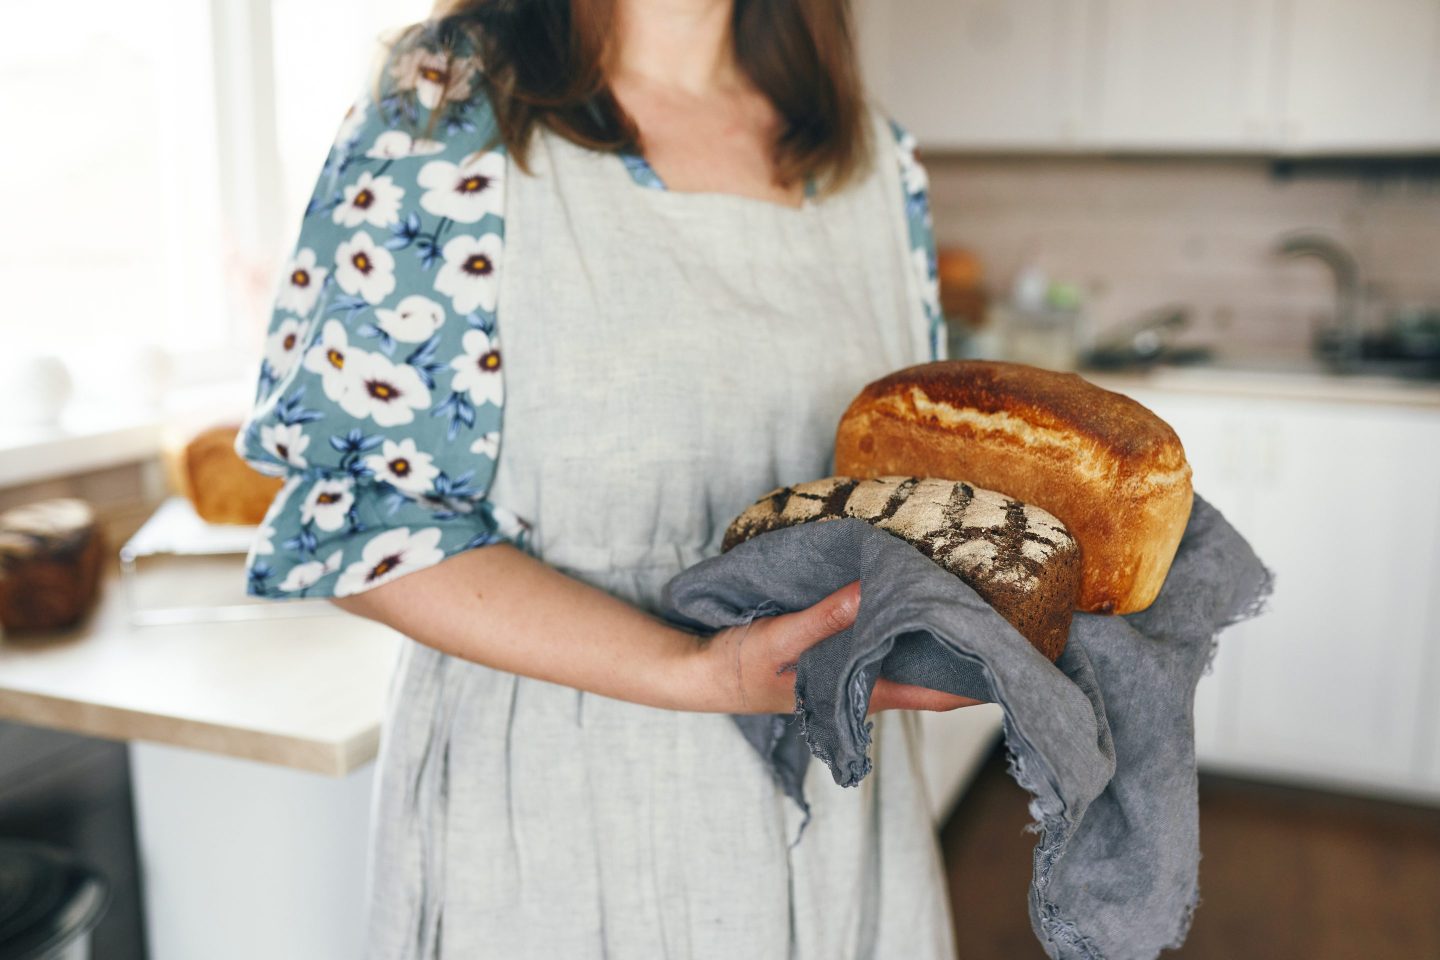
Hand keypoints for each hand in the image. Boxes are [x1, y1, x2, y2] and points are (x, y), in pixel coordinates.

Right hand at [686, 580, 985, 715]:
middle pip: (932, 673)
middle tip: (1007, 612)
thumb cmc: (741, 666)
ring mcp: (855, 671)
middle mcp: (867, 685)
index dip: (978, 683)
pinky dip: (905, 619)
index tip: (1015, 660)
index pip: (936, 694)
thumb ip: (825, 618)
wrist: (702, 675)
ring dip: (937, 631)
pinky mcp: (840, 653)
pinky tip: (914, 594)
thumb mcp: (781, 638)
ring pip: (910, 654)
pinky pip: (885, 638)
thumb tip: (870, 591)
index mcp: (861, 693)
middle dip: (966, 648)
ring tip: (972, 596)